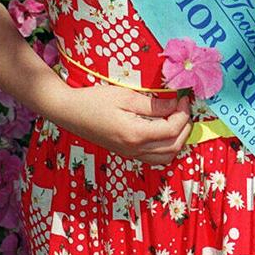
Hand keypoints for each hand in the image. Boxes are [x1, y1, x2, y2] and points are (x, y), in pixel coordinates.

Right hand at [54, 84, 192, 164]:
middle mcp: (134, 150)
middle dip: (185, 127)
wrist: (69, 112)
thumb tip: (175, 105)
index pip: (171, 130)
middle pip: (173, 147)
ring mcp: (129, 154)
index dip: (183, 113)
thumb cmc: (94, 100)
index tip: (184, 98)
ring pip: (165, 157)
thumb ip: (153, 105)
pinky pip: (154, 158)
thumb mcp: (126, 97)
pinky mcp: (126, 153)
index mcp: (135, 135)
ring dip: (178, 140)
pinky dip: (166, 147)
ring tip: (179, 120)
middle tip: (185, 108)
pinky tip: (165, 130)